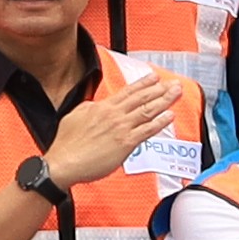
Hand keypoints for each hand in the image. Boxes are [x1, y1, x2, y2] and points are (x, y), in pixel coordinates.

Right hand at [42, 65, 192, 192]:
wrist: (64, 162)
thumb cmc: (67, 145)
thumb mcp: (75, 116)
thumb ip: (90, 109)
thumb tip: (97, 106)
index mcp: (101, 107)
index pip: (127, 91)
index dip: (143, 83)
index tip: (154, 77)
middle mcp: (113, 115)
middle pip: (142, 98)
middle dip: (160, 89)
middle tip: (173, 83)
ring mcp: (121, 128)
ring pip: (147, 111)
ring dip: (164, 100)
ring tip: (175, 93)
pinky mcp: (126, 143)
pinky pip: (147, 130)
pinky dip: (160, 122)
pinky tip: (169, 116)